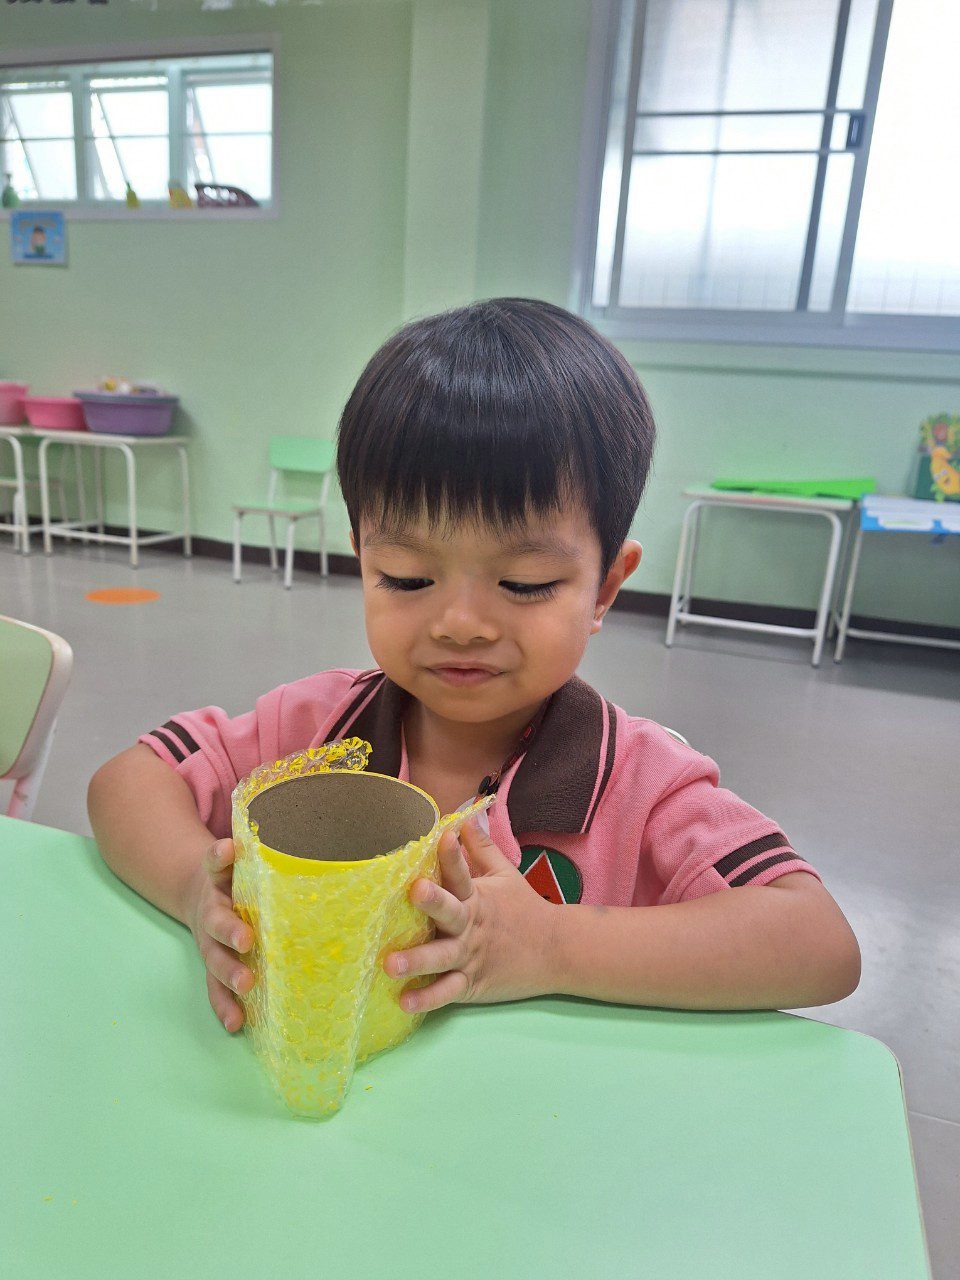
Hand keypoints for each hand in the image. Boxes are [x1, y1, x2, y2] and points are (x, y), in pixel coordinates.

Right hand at [184, 838, 254, 1032]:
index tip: (230, 848)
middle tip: (247, 940)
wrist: (197, 892)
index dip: (221, 856)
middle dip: (230, 932)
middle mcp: (210, 912)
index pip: (217, 863)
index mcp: (218, 881)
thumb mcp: (238, 856)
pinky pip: (215, 988)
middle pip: (216, 922)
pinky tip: (237, 1023)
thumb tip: (261, 827)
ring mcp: (209, 942)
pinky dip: (224, 1005)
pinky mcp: (213, 965)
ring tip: (246, 987)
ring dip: (229, 974)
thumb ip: (250, 846)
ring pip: (215, 960)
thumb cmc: (234, 874)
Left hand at [383, 817, 557, 1012]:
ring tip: (389, 964)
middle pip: (450, 912)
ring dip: (417, 961)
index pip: (463, 872)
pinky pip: (447, 992)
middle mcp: (471, 926)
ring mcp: (471, 957)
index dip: (453, 855)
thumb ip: (482, 848)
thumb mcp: (506, 875)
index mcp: (477, 897)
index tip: (444, 836)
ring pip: (442, 958)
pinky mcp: (471, 984)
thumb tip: (465, 818)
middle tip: (414, 891)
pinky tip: (404, 1002)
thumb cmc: (524, 909)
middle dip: (433, 902)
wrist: (557, 951)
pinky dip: (427, 999)